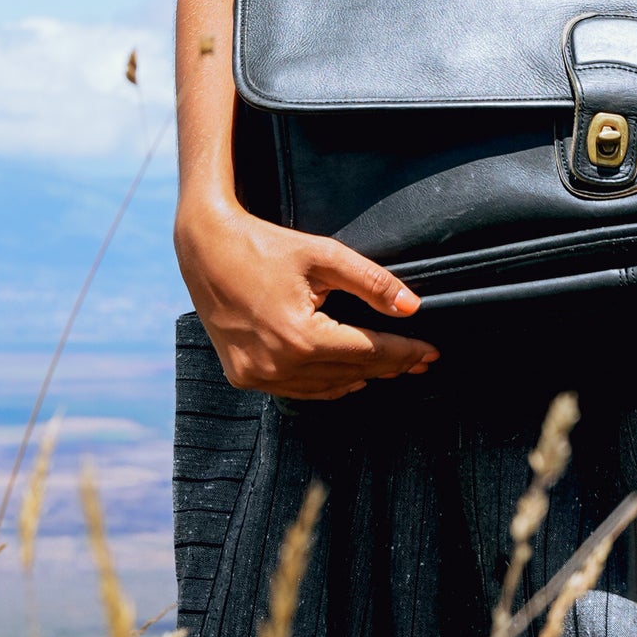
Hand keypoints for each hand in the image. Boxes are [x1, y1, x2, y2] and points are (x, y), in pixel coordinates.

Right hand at [175, 200, 438, 398]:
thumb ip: (371, 282)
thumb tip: (411, 308)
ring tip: (393, 368)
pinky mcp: (243, 376)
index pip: (369, 353)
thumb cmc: (264, 246)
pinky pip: (298, 389)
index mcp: (300, 337)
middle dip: (390, 366)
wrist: (205, 248)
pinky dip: (326, 385)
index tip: (432, 352)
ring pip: (326, 387)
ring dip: (361, 378)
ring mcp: (257, 375)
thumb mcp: (323, 255)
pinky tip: (349, 378)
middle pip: (351, 373)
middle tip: (421, 360)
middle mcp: (277, 365)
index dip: (404, 352)